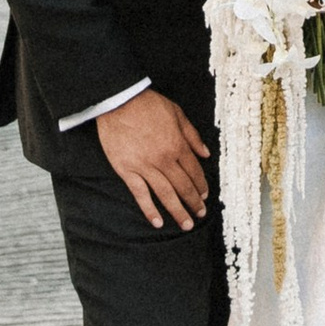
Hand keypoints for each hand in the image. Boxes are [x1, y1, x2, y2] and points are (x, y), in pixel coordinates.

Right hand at [98, 88, 211, 230]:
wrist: (119, 101)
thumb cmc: (148, 104)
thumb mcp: (177, 113)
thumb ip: (192, 135)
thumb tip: (206, 153)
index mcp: (177, 144)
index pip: (194, 171)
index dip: (201, 185)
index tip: (205, 196)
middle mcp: (164, 159)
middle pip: (183, 186)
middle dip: (194, 202)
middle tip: (200, 214)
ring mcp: (145, 166)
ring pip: (165, 194)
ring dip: (178, 211)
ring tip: (186, 224)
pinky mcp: (127, 170)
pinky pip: (140, 194)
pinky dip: (149, 209)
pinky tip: (157, 222)